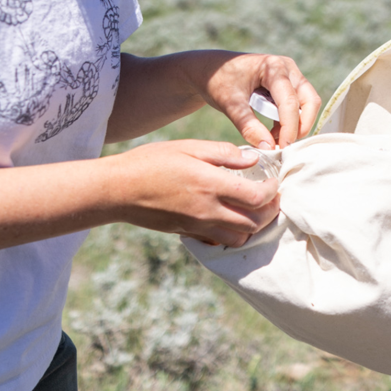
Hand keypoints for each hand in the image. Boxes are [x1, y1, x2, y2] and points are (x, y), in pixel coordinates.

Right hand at [108, 139, 280, 246]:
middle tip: (271, 197)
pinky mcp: (187, 234)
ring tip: (254, 209)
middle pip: (253, 223)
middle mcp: (207, 211)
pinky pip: (219, 242)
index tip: (273, 181)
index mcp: (210, 185)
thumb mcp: (190, 147)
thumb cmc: (152, 162)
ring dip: (253, 226)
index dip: (271, 191)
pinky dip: (232, 235)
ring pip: (239, 238)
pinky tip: (231, 218)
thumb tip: (254, 159)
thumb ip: (224, 154)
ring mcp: (197, 226)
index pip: (255, 197)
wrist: (118, 190)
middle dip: (269, 211)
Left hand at [191, 51, 321, 148]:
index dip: (289, 127)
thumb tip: (268, 148)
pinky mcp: (288, 85)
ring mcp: (290, 76)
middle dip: (301, 126)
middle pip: (309, 101)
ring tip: (275, 140)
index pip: (289, 101)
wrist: (211, 70)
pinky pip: (299, 106)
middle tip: (285, 145)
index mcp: (273, 67)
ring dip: (296, 124)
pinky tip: (273, 133)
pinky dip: (290, 122)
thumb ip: (248, 126)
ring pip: (308, 104)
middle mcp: (287, 69)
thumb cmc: (218, 81)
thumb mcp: (229, 104)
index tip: (282, 149)